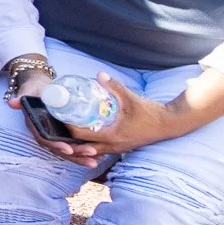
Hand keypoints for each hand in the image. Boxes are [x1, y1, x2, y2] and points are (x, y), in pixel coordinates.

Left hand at [14, 71, 182, 164]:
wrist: (169, 124)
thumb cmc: (151, 112)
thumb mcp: (132, 98)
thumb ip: (114, 86)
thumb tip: (99, 74)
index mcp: (112, 136)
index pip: (81, 135)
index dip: (67, 127)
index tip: (56, 117)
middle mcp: (112, 146)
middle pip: (81, 147)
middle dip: (66, 139)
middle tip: (54, 126)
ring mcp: (116, 149)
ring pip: (89, 150)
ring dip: (76, 144)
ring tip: (62, 132)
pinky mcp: (119, 147)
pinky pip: (98, 149)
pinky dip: (87, 145)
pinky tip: (80, 136)